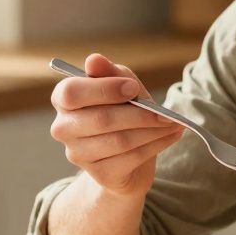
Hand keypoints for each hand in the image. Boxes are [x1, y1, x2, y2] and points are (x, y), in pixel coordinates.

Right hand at [49, 53, 184, 196]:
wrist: (128, 158)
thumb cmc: (123, 112)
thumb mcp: (122, 87)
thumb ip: (111, 73)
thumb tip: (93, 59)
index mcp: (63, 100)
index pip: (72, 92)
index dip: (105, 89)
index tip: (133, 88)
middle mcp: (63, 128)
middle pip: (101, 119)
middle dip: (139, 115)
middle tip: (165, 113)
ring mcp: (78, 154)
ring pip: (120, 140)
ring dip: (152, 131)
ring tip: (172, 123)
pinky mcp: (99, 175)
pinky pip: (131, 158)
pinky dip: (156, 145)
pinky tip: (170, 136)